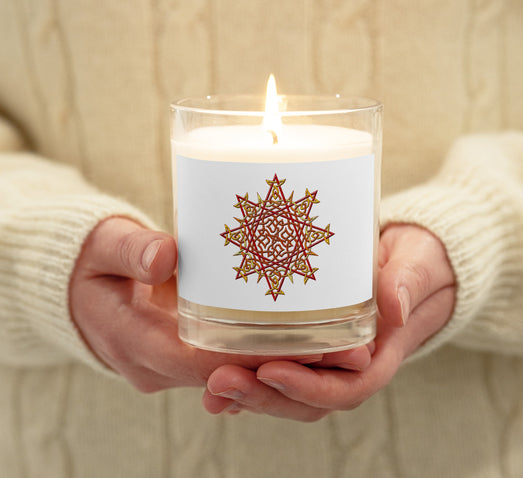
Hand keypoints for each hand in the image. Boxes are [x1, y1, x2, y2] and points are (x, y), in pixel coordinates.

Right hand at [69, 217, 369, 391]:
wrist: (79, 289)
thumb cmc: (91, 263)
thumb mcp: (104, 246)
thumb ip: (131, 249)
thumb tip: (165, 256)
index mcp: (135, 342)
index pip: (203, 362)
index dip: (256, 358)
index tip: (305, 345)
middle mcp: (157, 366)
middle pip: (229, 375)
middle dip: (284, 366)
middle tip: (343, 348)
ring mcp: (172, 366)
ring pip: (234, 376)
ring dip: (282, 365)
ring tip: (339, 345)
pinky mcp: (185, 356)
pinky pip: (228, 364)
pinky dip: (263, 356)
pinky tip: (304, 339)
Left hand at [202, 224, 455, 420]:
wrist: (414, 263)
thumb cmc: (418, 263)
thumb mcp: (417, 265)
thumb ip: (407, 282)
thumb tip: (393, 305)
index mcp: (380, 354)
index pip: (346, 388)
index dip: (308, 388)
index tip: (270, 371)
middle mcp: (352, 365)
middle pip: (307, 399)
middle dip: (263, 396)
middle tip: (219, 381)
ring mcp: (330, 358)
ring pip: (288, 390)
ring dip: (249, 392)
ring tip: (210, 384)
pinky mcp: (312, 343)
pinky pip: (281, 366)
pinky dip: (250, 375)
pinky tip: (217, 371)